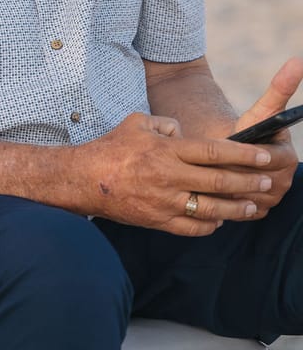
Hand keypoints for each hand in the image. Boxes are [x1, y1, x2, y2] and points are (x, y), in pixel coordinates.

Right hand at [80, 112, 279, 235]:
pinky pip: (192, 227)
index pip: (215, 151)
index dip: (243, 154)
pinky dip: (209, 225)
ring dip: (236, 209)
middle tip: (267, 181)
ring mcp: (164, 202)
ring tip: (252, 206)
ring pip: (211, 209)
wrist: (83, 179)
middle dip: (247, 182)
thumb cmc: (111, 147)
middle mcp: (169, 176)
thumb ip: (166, 124)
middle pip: (218, 182)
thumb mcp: (137, 122)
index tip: (264, 156)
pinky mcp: (157, 221)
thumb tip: (183, 132)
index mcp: (167, 150)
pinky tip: (219, 220)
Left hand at [217, 57, 302, 215]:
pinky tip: (214, 188)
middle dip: (235, 171)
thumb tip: (297, 61)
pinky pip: (240, 210)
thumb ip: (279, 89)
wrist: (231, 151)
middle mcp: (285, 182)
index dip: (247, 155)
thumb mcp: (260, 111)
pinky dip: (226, 200)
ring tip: (213, 173)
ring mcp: (273, 199)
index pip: (269, 162)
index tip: (229, 146)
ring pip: (247, 198)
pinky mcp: (258, 211)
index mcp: (288, 159)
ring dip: (229, 187)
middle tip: (214, 161)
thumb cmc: (245, 128)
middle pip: (257, 183)